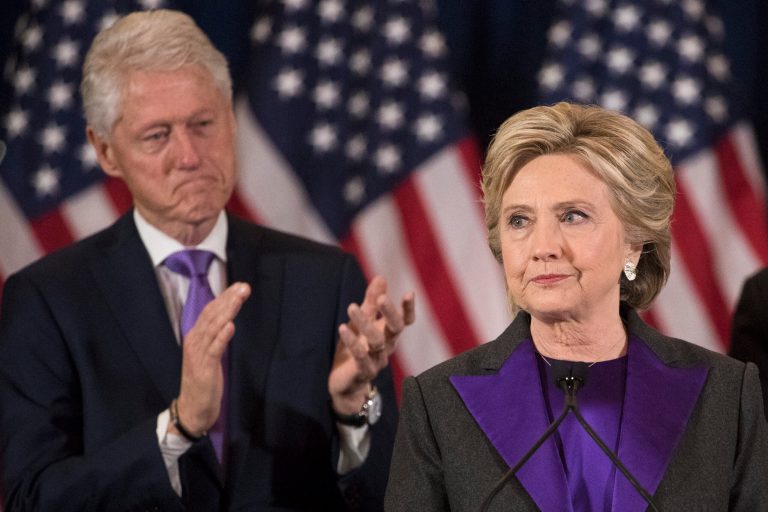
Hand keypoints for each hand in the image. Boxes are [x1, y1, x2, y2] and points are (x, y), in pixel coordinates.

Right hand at [170, 282, 250, 436]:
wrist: (193, 409)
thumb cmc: (204, 380)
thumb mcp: (210, 354)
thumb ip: (216, 336)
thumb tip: (229, 318)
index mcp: (196, 336)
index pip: (210, 311)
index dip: (224, 297)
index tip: (239, 286)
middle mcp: (194, 341)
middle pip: (212, 315)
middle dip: (228, 300)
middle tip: (244, 287)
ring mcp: (198, 354)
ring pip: (213, 328)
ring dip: (227, 312)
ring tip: (238, 299)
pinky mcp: (204, 368)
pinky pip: (214, 349)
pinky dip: (222, 337)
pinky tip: (230, 326)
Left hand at [328, 276, 414, 414]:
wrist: (346, 384)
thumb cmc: (356, 348)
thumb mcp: (362, 322)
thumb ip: (371, 302)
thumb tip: (381, 277)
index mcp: (389, 334)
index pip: (405, 321)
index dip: (408, 309)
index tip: (410, 293)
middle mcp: (387, 347)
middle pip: (396, 330)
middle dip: (390, 313)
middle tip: (382, 298)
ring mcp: (377, 361)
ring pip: (377, 342)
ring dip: (365, 323)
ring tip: (351, 307)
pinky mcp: (363, 372)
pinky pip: (361, 358)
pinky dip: (353, 343)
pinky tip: (343, 328)